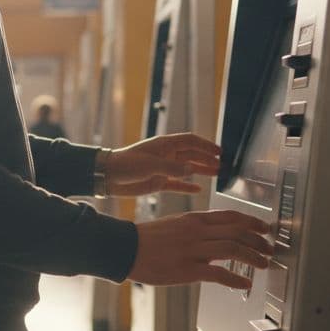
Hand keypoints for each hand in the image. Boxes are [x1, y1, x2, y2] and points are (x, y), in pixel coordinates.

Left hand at [99, 133, 221, 195]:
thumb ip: (172, 168)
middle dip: (206, 159)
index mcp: (164, 145)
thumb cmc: (126, 164)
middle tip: (221, 165)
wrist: (108, 176)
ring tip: (216, 174)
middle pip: (191, 155)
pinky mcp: (157, 182)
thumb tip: (192, 170)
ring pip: (186, 169)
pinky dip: (187, 186)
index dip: (205, 145)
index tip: (219, 151)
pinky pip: (176, 184)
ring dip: (201, 171)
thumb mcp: (151, 165)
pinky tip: (198, 189)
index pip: (190, 141)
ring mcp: (162, 169)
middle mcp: (165, 155)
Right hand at [129, 210, 274, 289]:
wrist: (125, 248)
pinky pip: (218, 273)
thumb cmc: (148, 239)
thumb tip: (217, 234)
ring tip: (263, 264)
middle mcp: (197, 231)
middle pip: (237, 231)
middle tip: (269, 248)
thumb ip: (197, 228)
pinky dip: (235, 279)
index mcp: (194, 219)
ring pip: (233, 249)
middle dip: (258, 240)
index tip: (264, 228)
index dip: (253, 222)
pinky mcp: (187, 269)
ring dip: (253, 257)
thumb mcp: (175, 224)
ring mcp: (192, 250)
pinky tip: (244, 283)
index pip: (232, 216)